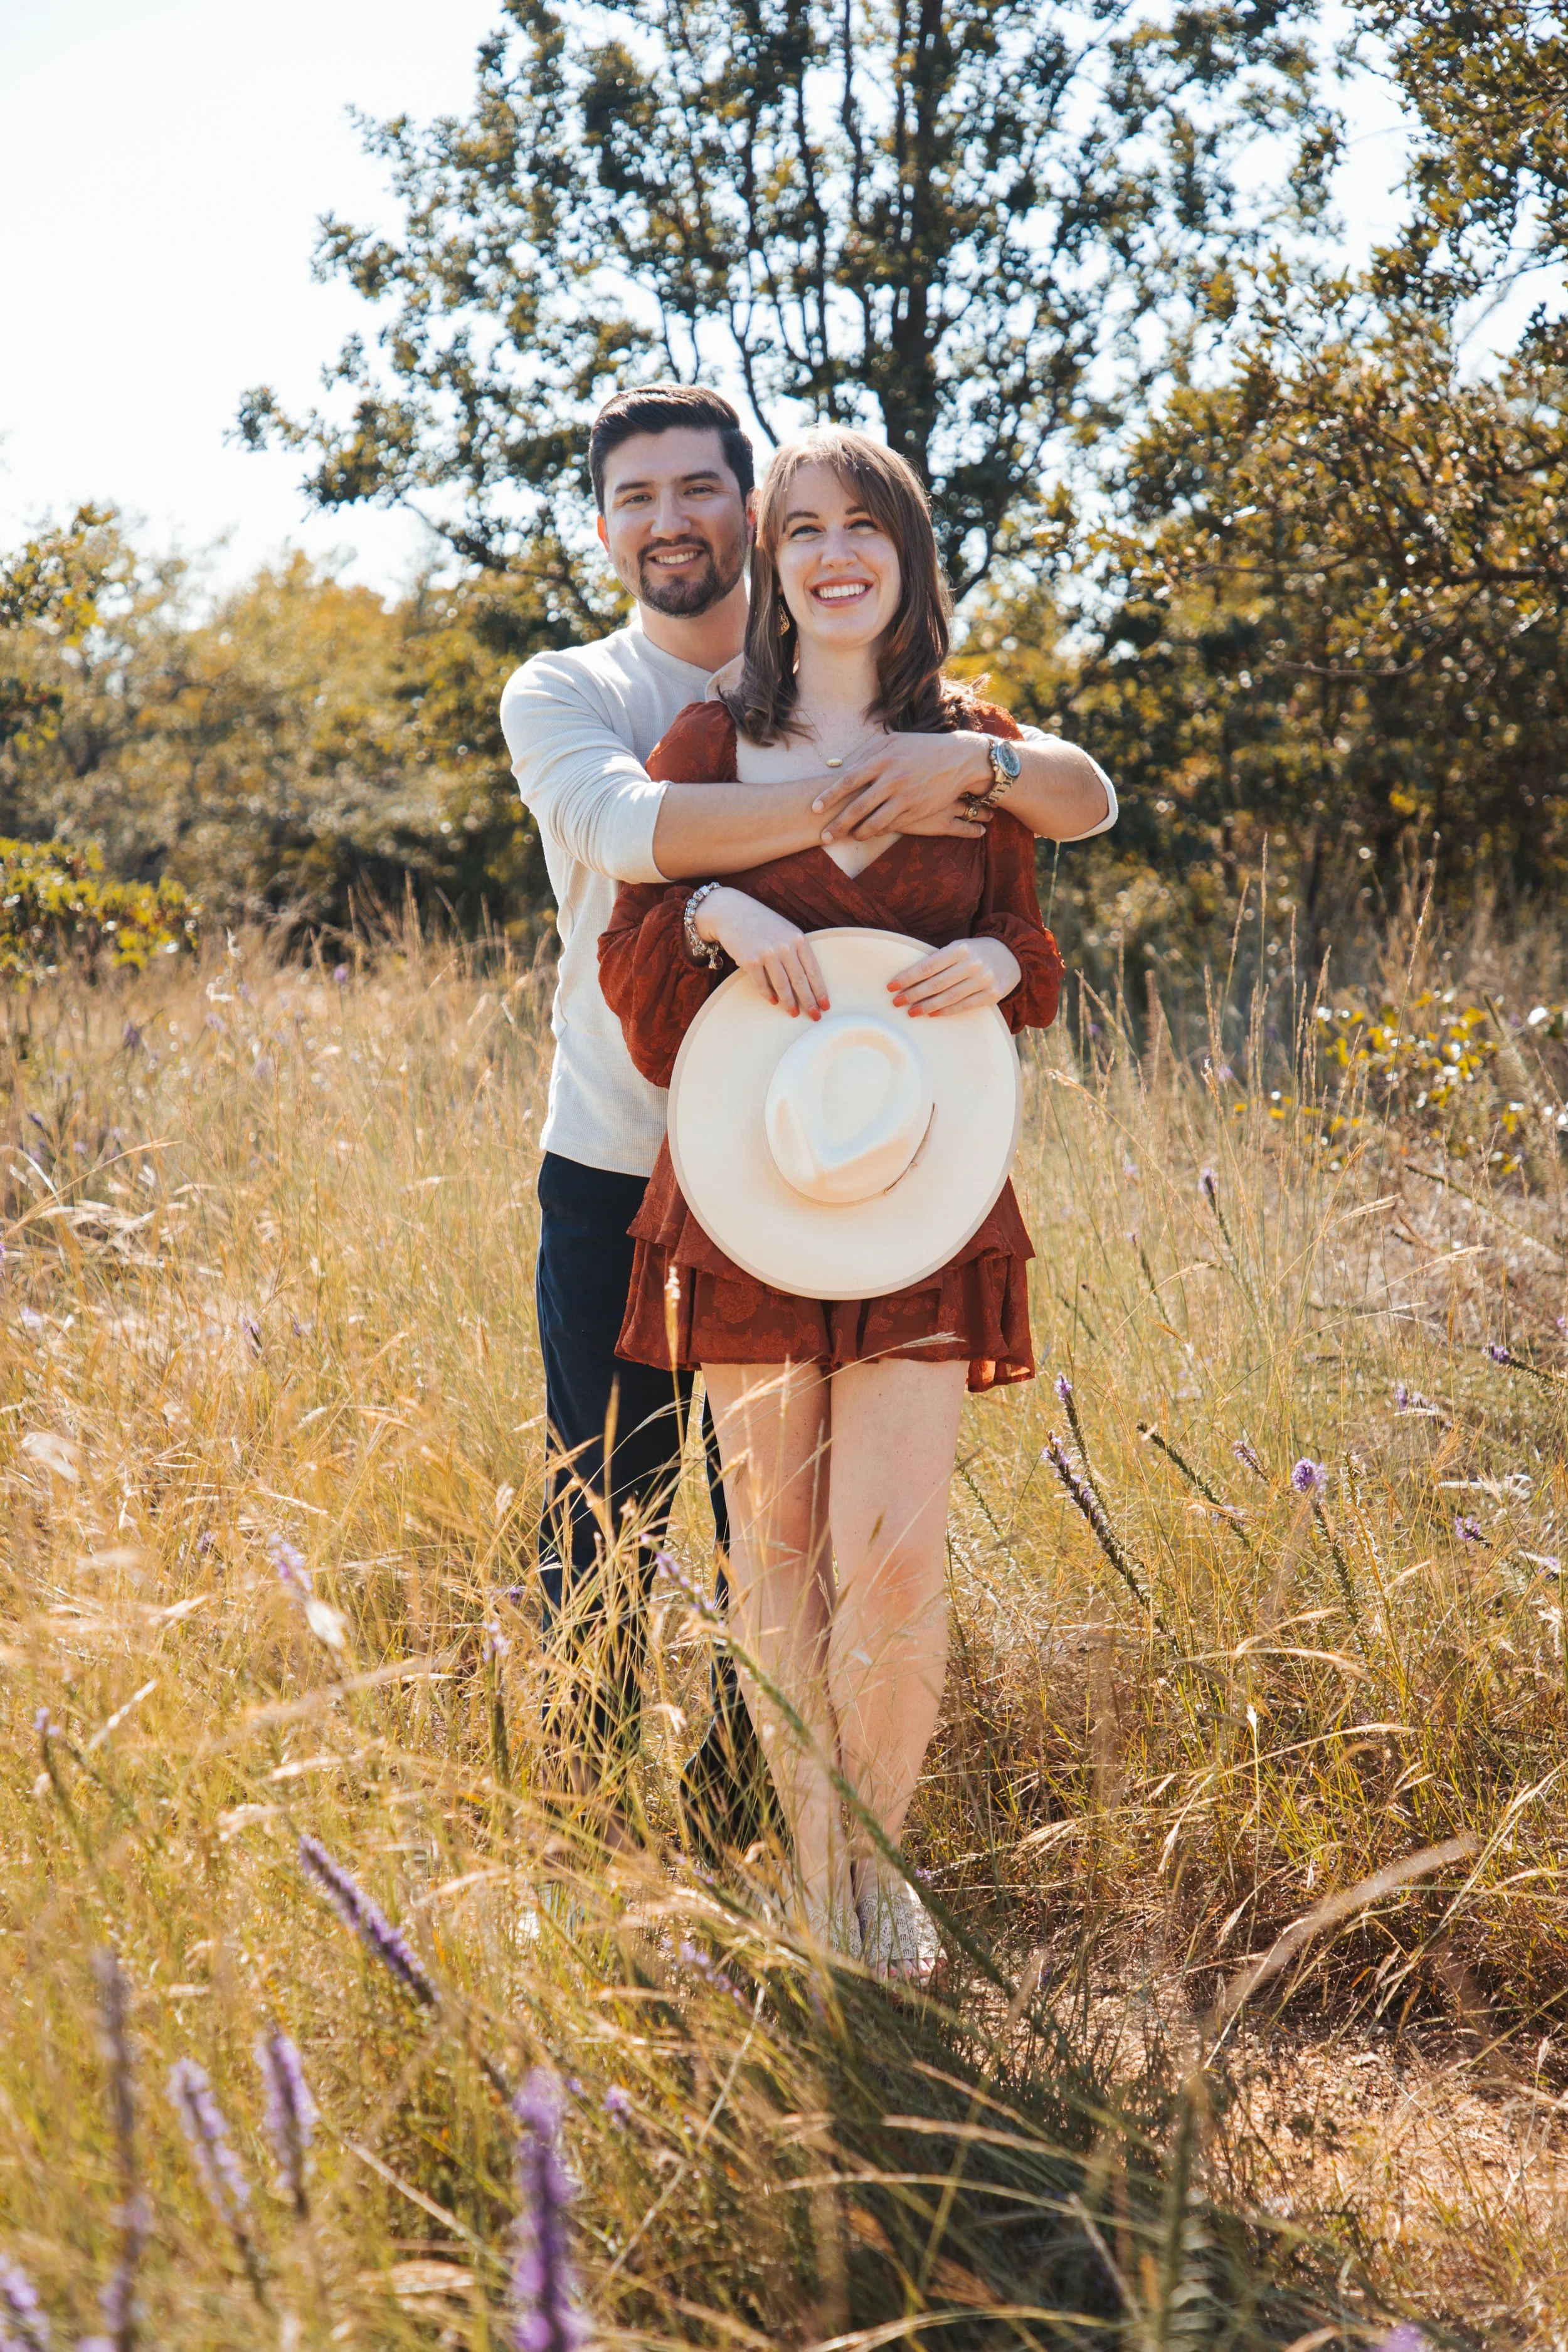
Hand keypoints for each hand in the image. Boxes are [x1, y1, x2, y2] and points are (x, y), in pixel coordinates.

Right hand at [696, 888, 828, 1017]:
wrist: (732, 912)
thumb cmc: (762, 924)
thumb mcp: (785, 931)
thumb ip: (797, 951)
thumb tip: (807, 981)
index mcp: (798, 939)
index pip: (813, 970)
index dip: (820, 990)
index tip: (825, 1005)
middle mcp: (785, 946)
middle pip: (800, 981)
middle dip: (809, 1001)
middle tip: (815, 1016)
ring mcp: (767, 953)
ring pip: (782, 985)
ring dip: (789, 1002)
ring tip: (793, 1013)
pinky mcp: (750, 960)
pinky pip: (762, 984)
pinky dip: (768, 995)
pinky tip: (774, 1002)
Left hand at [813, 731, 991, 840]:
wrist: (958, 758)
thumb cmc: (920, 747)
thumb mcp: (893, 741)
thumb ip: (865, 752)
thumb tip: (837, 766)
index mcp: (883, 759)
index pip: (848, 780)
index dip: (829, 796)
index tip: (814, 808)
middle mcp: (892, 779)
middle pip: (857, 807)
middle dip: (838, 824)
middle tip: (824, 836)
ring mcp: (906, 797)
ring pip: (875, 822)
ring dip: (858, 833)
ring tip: (849, 837)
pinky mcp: (917, 810)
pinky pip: (893, 826)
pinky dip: (879, 832)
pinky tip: (870, 833)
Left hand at [887, 937, 1020, 1016]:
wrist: (1012, 955)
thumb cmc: (976, 952)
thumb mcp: (959, 948)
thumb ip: (939, 960)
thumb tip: (910, 979)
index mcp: (960, 949)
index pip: (928, 966)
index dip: (908, 977)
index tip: (891, 986)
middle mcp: (972, 964)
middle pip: (936, 984)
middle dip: (913, 994)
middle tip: (896, 1001)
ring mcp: (983, 981)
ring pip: (949, 997)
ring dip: (926, 1006)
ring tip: (911, 1011)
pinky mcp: (992, 995)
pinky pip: (964, 1006)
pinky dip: (946, 1011)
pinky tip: (932, 1014)